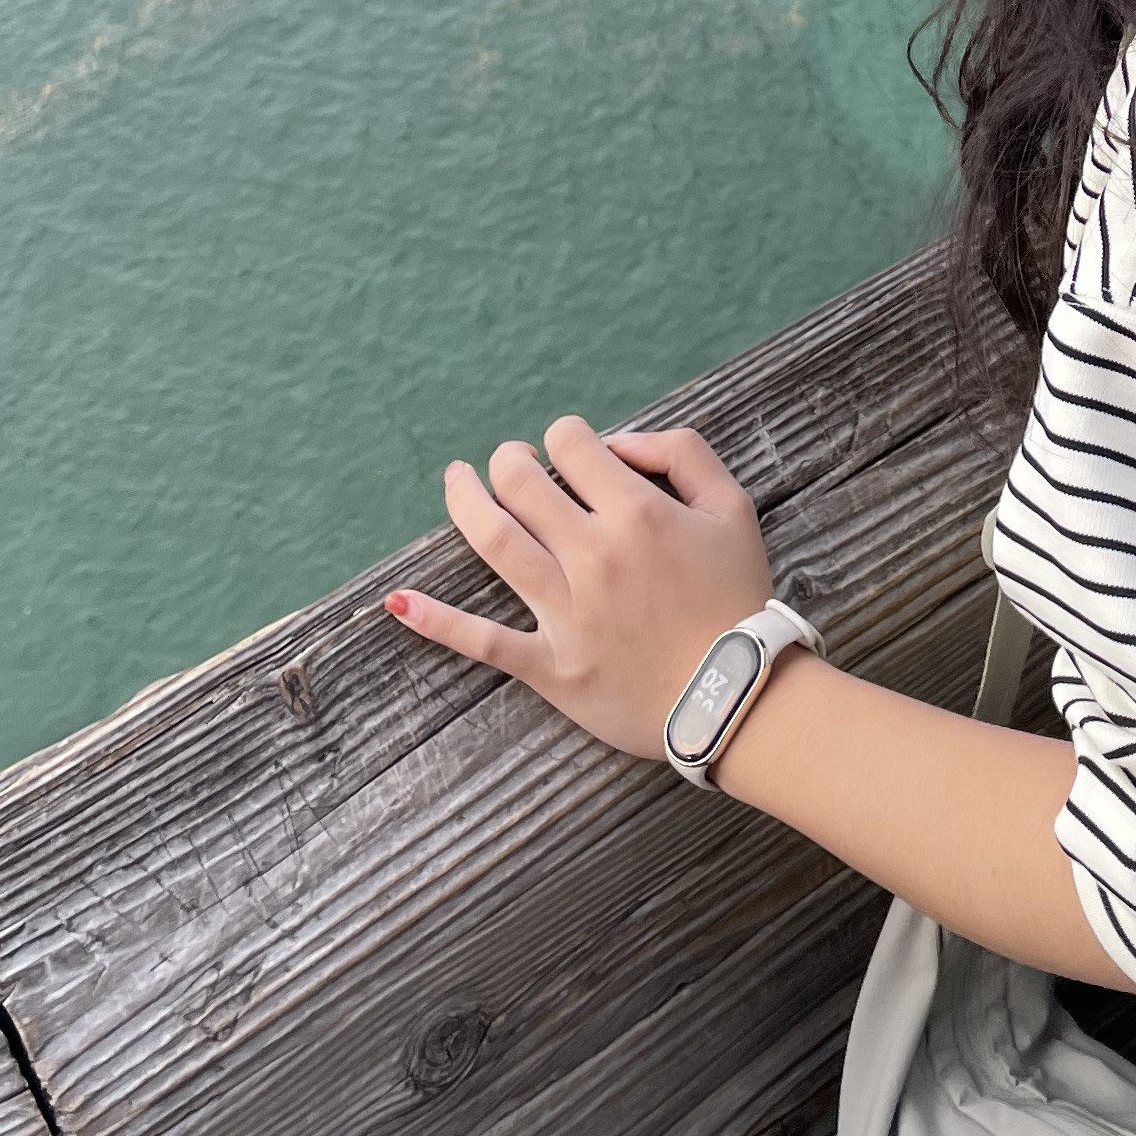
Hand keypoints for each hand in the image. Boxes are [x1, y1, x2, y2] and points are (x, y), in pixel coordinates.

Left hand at [387, 418, 775, 761]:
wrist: (737, 698)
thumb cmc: (736, 599)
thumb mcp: (734, 508)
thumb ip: (683, 454)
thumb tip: (620, 443)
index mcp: (637, 513)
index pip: (573, 444)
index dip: (567, 438)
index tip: (574, 454)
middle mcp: (593, 554)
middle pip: (521, 483)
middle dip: (509, 460)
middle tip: (511, 462)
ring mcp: (565, 611)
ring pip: (495, 541)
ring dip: (465, 502)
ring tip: (455, 481)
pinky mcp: (549, 664)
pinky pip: (482, 641)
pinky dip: (436, 621)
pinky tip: (397, 601)